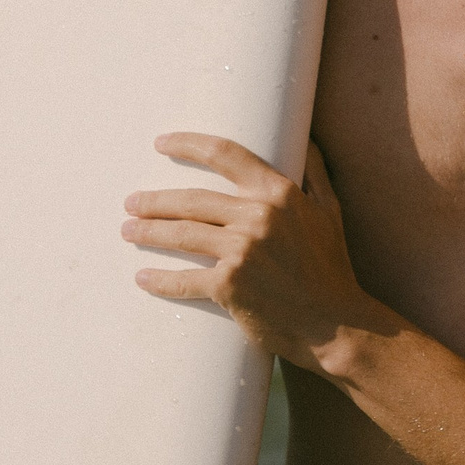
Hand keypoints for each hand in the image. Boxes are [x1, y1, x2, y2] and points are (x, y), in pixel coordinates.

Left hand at [122, 136, 373, 359]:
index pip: (226, 154)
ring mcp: (242, 251)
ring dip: (149, 232)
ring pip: (182, 234)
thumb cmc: (332, 268)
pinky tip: (143, 277)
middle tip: (132, 202)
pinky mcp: (230, 287)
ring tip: (128, 231)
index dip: (189, 144)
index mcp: (280, 193)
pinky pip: (185, 279)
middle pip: (192, 199)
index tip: (162, 143)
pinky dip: (160, 279)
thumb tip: (306, 139)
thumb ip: (315, 173)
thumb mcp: (330, 212)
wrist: (336, 325)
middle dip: (155, 200)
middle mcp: (258, 216)